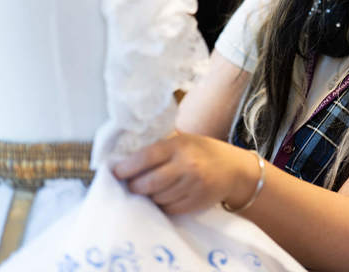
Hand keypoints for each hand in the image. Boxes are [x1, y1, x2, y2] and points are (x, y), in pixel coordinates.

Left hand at [112, 132, 256, 214]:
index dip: (126, 167)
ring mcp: (193, 186)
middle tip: (130, 185)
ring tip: (149, 189)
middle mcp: (187, 165)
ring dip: (149, 196)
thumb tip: (126, 162)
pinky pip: (169, 208)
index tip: (115, 172)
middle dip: (134, 186)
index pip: (145, 157)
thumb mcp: (182, 141)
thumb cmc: (202, 152)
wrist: (234, 169)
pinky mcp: (196, 202)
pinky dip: (162, 204)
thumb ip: (159, 149)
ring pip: (157, 198)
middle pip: (149, 183)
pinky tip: (165, 196)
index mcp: (179, 146)